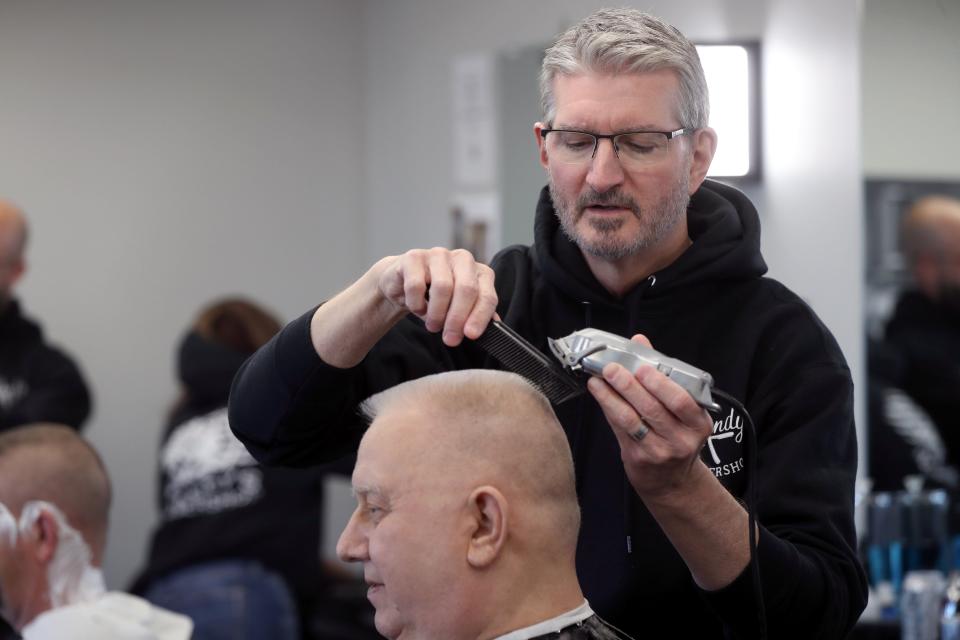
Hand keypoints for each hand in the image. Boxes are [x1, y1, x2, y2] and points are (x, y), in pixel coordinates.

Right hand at [375, 247, 497, 345]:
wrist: (402, 284)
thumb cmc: (435, 297)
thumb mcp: (459, 307)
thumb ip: (476, 314)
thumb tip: (495, 326)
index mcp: (479, 272)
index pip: (487, 295)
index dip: (480, 317)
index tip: (471, 335)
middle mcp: (462, 259)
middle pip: (467, 289)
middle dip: (457, 319)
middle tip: (450, 339)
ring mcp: (438, 254)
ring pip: (442, 286)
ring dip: (436, 314)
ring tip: (433, 325)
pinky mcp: (414, 256)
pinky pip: (416, 285)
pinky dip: (416, 304)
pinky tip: (418, 308)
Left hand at [586, 334, 712, 500]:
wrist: (671, 480)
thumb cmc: (676, 435)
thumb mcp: (681, 410)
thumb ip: (662, 374)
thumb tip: (640, 341)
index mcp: (698, 422)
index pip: (681, 400)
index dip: (659, 383)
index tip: (641, 367)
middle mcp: (682, 439)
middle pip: (652, 409)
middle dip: (629, 386)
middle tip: (612, 368)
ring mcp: (660, 451)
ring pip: (632, 420)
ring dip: (611, 396)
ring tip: (598, 379)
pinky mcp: (639, 459)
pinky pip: (620, 429)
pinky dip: (608, 409)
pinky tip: (599, 394)